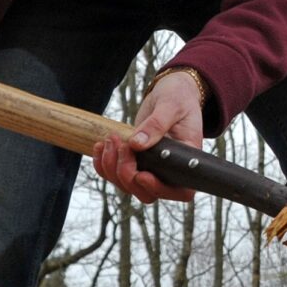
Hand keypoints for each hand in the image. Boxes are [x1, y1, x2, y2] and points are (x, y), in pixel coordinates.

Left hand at [92, 70, 203, 204]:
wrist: (170, 93)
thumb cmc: (179, 97)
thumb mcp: (171, 105)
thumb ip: (157, 124)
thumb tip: (137, 144)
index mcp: (186, 160)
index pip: (181, 190)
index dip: (160, 189)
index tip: (141, 174)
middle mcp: (169, 170)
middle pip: (147, 193)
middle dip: (127, 174)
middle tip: (122, 145)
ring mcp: (151, 169)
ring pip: (127, 185)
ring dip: (112, 166)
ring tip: (111, 139)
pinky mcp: (134, 162)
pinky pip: (114, 175)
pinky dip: (103, 164)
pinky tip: (100, 146)